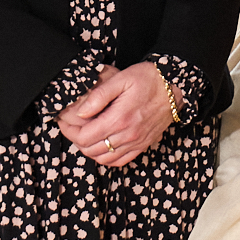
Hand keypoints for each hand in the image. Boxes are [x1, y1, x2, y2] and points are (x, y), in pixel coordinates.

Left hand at [59, 61, 179, 167]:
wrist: (176, 85)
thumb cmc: (149, 78)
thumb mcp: (122, 78)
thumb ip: (99, 96)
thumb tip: (80, 112)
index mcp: (119, 118)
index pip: (84, 137)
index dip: (68, 131)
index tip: (64, 121)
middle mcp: (128, 134)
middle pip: (90, 150)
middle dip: (76, 140)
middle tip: (71, 128)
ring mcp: (136, 142)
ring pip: (104, 159)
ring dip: (90, 150)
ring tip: (85, 137)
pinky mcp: (143, 144)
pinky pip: (120, 161)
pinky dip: (107, 158)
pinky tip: (102, 147)